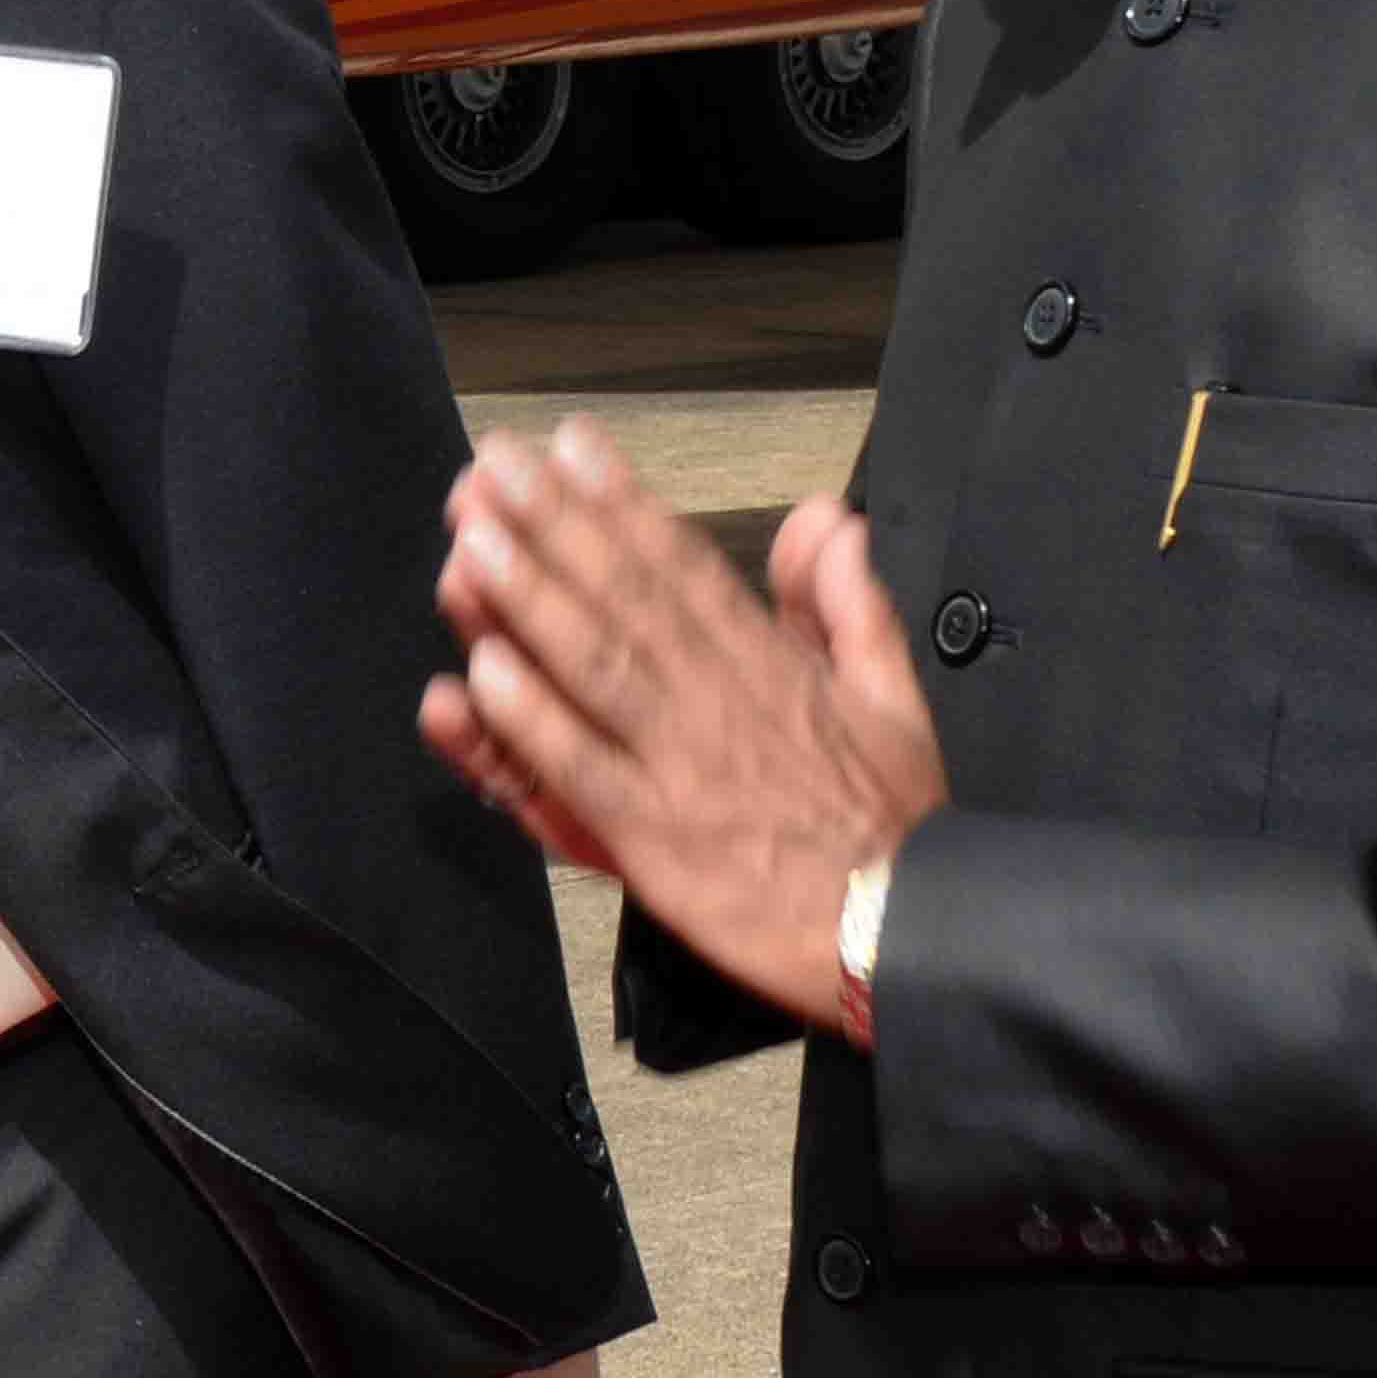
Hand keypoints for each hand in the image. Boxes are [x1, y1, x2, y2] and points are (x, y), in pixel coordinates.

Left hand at [417, 422, 945, 1038]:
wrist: (901, 933)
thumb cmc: (890, 822)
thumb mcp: (893, 697)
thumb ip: (850, 603)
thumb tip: (828, 517)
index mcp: (769, 665)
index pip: (685, 567)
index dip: (623, 501)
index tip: (572, 444)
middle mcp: (717, 700)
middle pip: (628, 597)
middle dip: (557, 525)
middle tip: (498, 463)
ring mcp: (681, 766)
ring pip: (597, 665)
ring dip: (531, 600)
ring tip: (475, 540)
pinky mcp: (654, 838)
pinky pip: (581, 769)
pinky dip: (532, 721)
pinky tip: (479, 673)